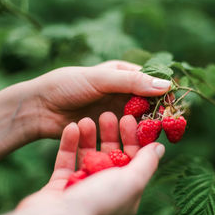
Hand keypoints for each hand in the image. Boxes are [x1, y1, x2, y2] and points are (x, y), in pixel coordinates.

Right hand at [17, 112, 164, 214]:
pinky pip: (66, 160)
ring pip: (88, 155)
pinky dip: (69, 143)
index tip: (130, 119)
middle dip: (111, 134)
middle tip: (108, 114)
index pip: (135, 160)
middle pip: (111, 155)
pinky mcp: (60, 185)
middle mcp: (106, 191)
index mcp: (126, 193)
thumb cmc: (98, 202)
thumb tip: (160, 147)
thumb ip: (147, 163)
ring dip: (89, 136)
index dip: (134, 138)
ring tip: (86, 118)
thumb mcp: (131, 181)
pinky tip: (71, 126)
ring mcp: (82, 188)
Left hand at [31, 61, 170, 137]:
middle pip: (150, 101)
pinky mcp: (110, 129)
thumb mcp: (99, 79)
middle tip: (171, 122)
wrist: (39, 109)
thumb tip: (165, 85)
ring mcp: (117, 111)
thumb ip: (131, 82)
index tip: (176, 102)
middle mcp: (123, 92)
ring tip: (158, 132)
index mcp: (122, 73)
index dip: (165, 91)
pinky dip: (138, 136)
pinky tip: (143, 141)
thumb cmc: (66, 86)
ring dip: (150, 124)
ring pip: (142, 118)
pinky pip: (129, 132)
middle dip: (161, 110)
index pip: (151, 81)